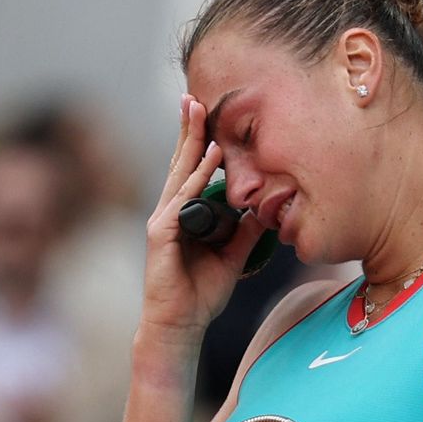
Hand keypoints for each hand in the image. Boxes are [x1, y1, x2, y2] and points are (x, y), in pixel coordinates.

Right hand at [142, 95, 264, 336]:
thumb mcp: (233, 256)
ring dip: (189, 142)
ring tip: (198, 112)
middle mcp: (170, 212)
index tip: (206, 114)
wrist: (180, 324)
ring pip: (179, 173)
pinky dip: (196, 178)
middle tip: (193, 97)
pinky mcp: (160, 235)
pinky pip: (182, 199)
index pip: (191, 172)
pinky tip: (209, 159)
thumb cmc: (201, 294)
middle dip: (188, 129)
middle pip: (180, 162)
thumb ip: (244, 231)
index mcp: (185, 216)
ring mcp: (162, 221)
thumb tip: (262, 209)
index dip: (198, 143)